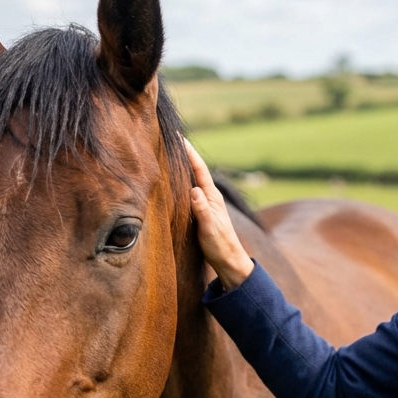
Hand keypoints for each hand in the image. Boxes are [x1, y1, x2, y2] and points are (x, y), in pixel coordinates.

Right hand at [185, 139, 254, 290]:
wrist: (228, 260)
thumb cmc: (220, 245)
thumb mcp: (210, 228)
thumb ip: (202, 210)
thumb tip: (194, 190)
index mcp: (212, 196)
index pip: (199, 170)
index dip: (189, 153)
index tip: (179, 137)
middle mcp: (209, 196)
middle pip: (195, 170)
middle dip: (184, 154)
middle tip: (171, 138)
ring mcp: (206, 203)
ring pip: (192, 179)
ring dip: (182, 166)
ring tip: (169, 153)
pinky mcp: (201, 210)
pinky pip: (189, 190)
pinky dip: (181, 181)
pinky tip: (174, 180)